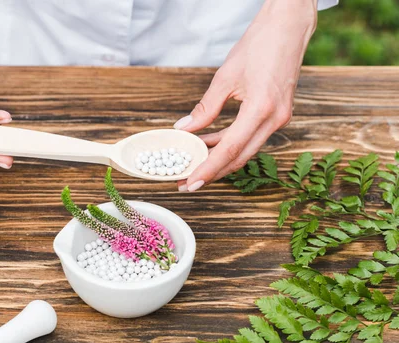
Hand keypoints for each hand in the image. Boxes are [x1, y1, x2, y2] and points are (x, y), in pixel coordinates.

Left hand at [174, 0, 317, 191]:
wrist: (288, 27)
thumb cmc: (260, 45)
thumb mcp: (225, 77)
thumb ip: (206, 108)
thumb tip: (184, 129)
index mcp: (261, 109)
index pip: (229, 150)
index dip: (208, 169)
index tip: (190, 183)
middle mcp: (275, 119)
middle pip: (239, 158)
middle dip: (212, 172)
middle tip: (188, 182)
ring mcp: (280, 118)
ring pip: (246, 150)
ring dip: (220, 159)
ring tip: (194, 163)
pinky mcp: (279, 114)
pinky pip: (251, 137)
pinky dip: (231, 143)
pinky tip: (211, 144)